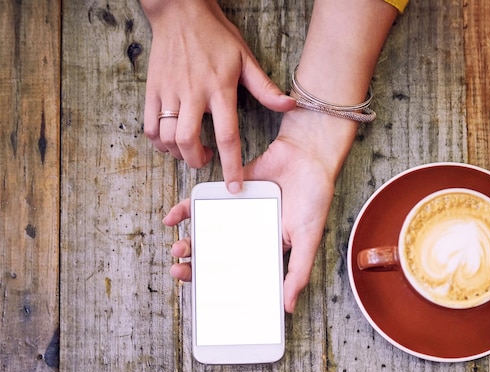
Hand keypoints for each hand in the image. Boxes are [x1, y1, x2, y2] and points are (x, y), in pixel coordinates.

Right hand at [142, 0, 294, 191]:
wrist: (180, 10)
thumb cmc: (215, 36)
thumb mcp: (245, 59)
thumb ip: (265, 88)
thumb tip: (290, 105)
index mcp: (219, 89)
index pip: (227, 136)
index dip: (231, 166)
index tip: (234, 187)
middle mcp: (192, 93)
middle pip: (188, 141)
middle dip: (196, 161)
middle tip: (206, 160)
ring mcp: (169, 92)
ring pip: (167, 137)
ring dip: (178, 153)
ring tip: (190, 149)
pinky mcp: (153, 90)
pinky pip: (150, 126)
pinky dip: (158, 141)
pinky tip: (170, 140)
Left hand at [163, 108, 357, 312]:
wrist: (307, 154)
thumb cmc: (314, 199)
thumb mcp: (309, 240)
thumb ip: (298, 272)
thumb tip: (288, 308)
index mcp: (266, 250)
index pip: (239, 273)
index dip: (220, 284)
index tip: (203, 296)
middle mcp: (248, 235)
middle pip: (217, 256)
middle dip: (196, 266)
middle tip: (180, 271)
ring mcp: (236, 215)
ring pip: (206, 233)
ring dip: (188, 242)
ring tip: (178, 249)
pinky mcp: (226, 193)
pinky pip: (202, 203)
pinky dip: (185, 210)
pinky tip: (172, 219)